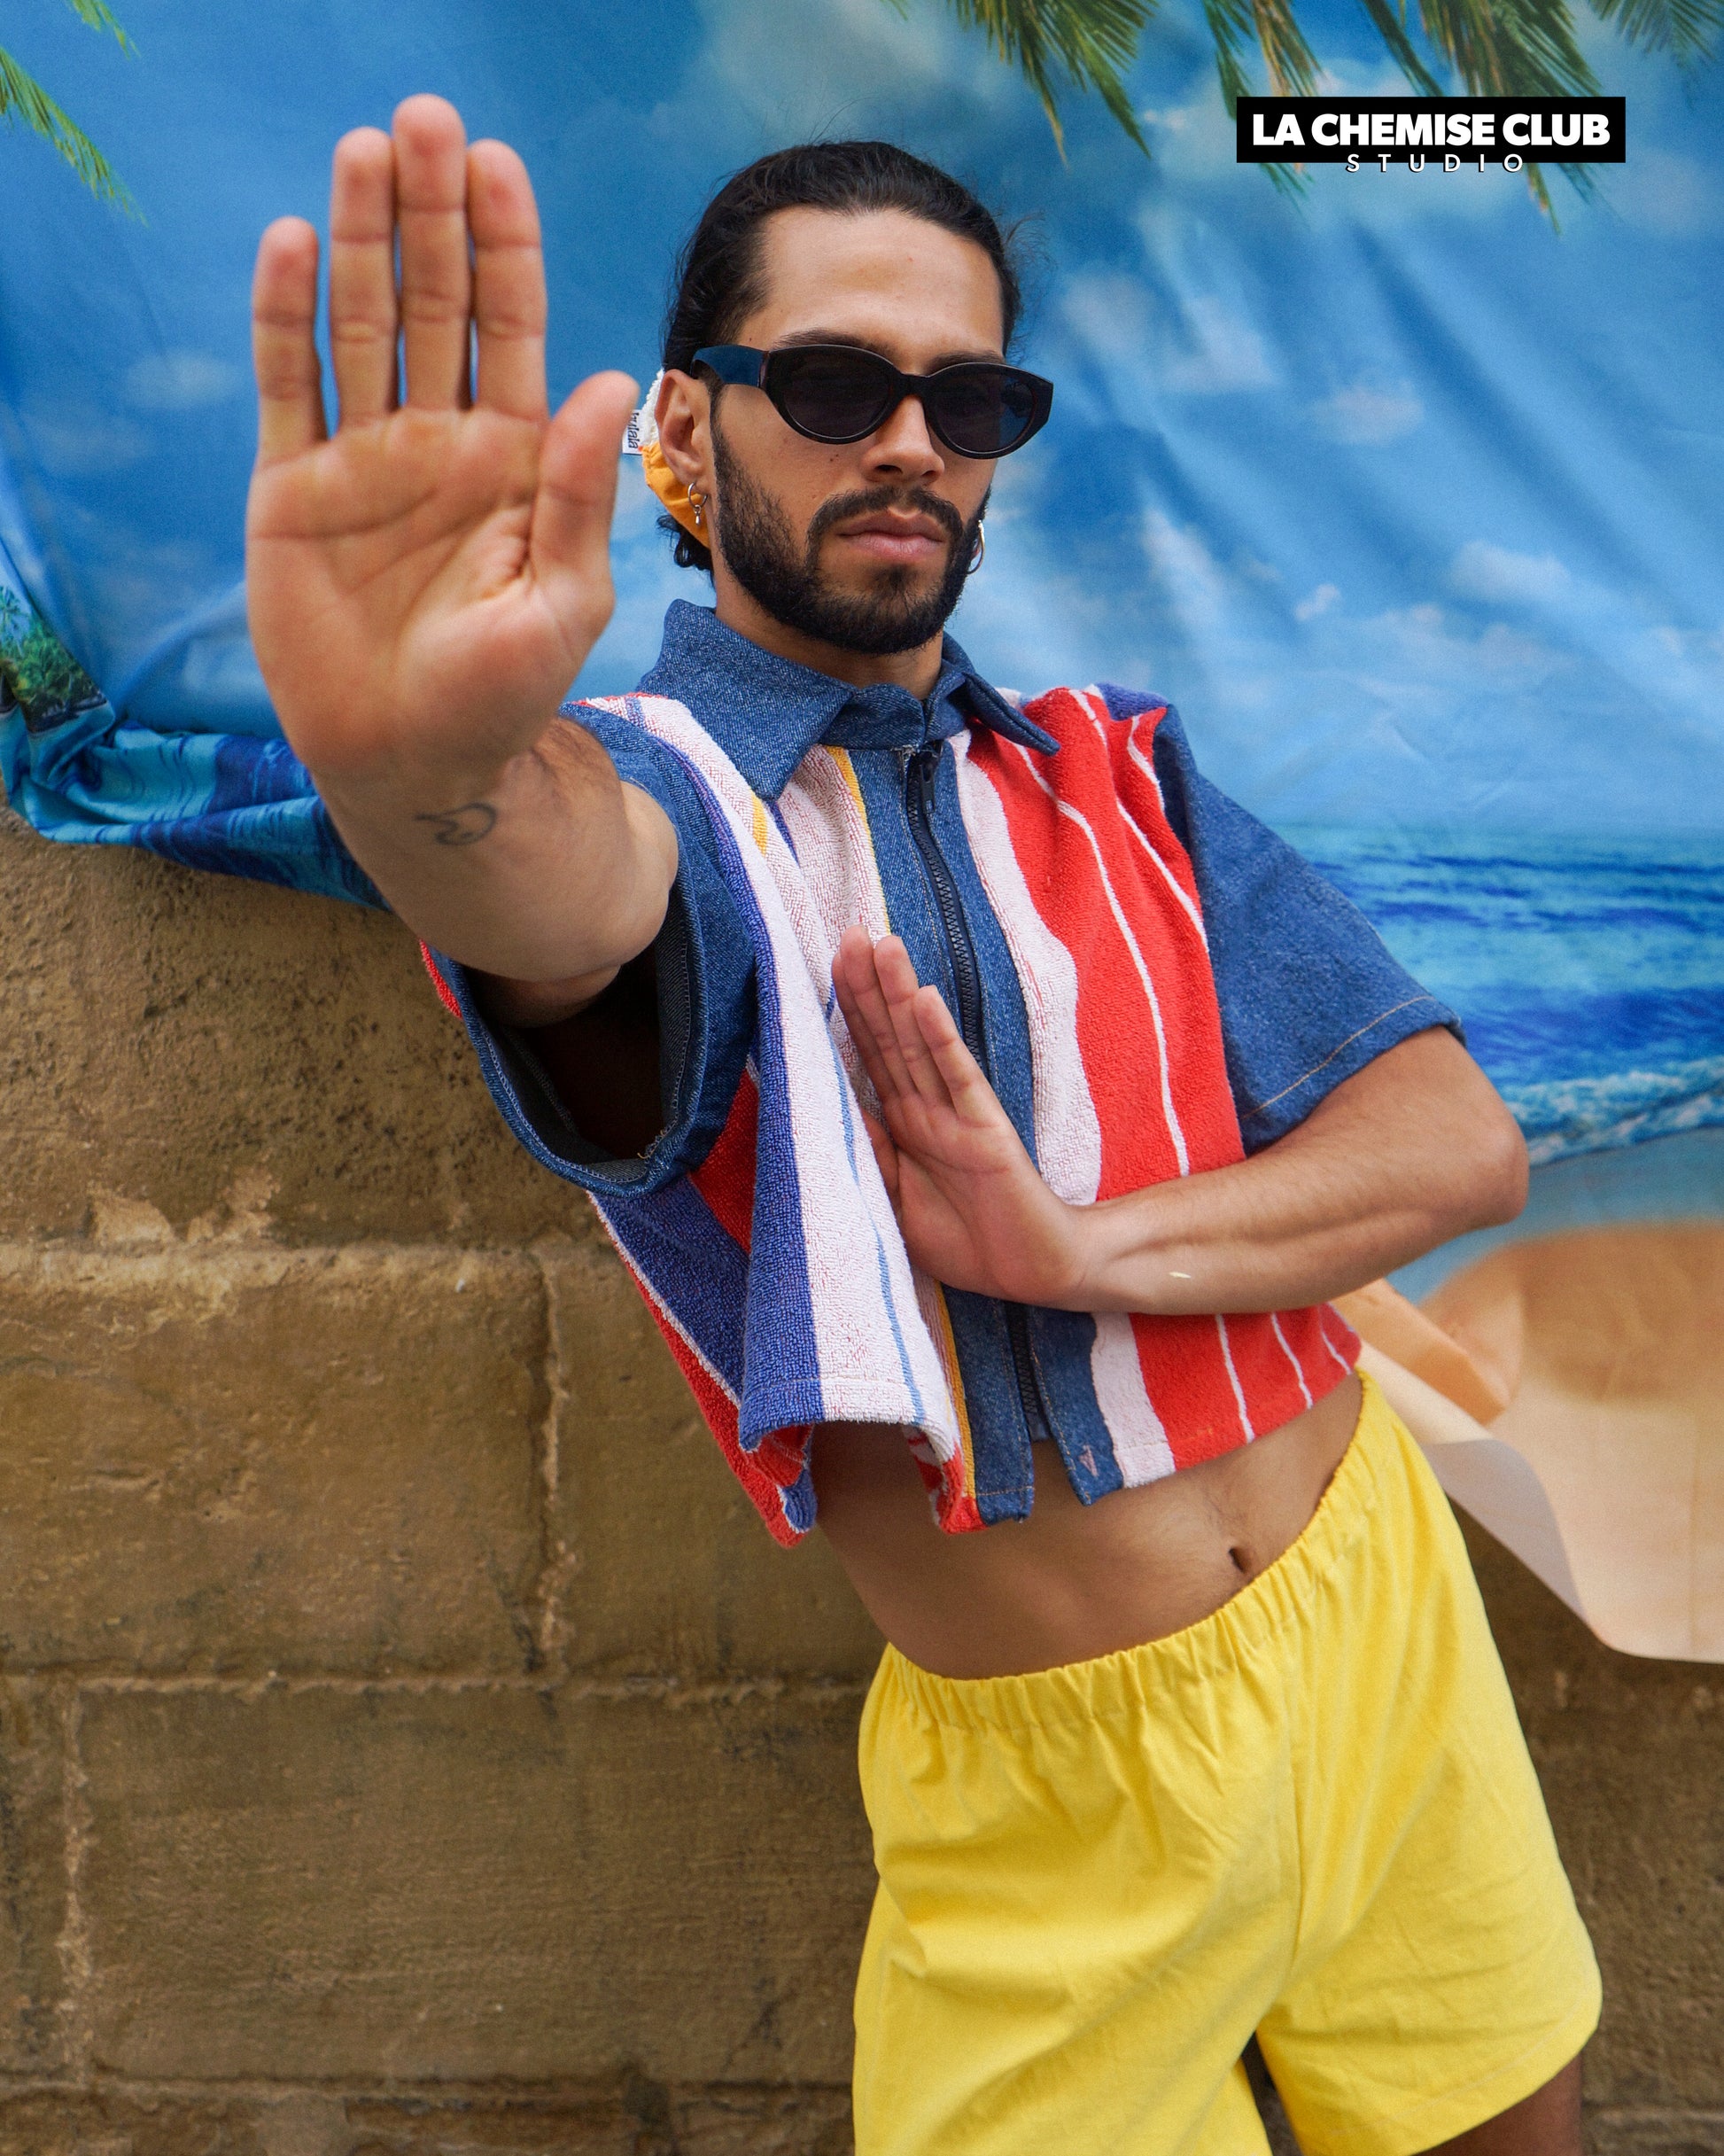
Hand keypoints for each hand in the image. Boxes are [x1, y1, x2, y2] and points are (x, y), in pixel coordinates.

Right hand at [246, 96, 636, 792]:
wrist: (413, 764)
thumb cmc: (502, 697)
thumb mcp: (563, 601)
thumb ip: (583, 493)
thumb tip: (611, 379)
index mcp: (516, 459)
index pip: (512, 328)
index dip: (504, 247)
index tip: (498, 165)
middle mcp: (440, 440)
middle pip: (435, 303)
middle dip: (433, 215)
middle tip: (426, 122)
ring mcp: (364, 457)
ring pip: (362, 324)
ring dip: (363, 238)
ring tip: (365, 153)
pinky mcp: (293, 487)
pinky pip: (289, 385)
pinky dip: (288, 316)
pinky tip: (297, 243)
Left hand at [831, 927, 1090, 1303]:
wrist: (1034, 1273)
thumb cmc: (968, 1242)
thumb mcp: (897, 1203)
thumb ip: (871, 1155)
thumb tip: (834, 1108)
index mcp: (904, 1126)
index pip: (870, 1057)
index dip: (850, 1011)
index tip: (833, 962)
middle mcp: (927, 1111)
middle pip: (889, 1039)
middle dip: (867, 988)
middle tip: (850, 932)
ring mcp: (957, 1116)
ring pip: (918, 1046)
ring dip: (898, 995)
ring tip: (883, 945)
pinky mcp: (987, 1130)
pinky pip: (958, 1077)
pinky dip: (940, 1038)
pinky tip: (923, 999)